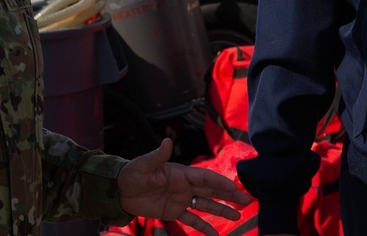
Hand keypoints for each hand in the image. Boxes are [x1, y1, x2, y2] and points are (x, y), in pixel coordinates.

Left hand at [117, 138, 252, 235]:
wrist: (120, 190)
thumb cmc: (133, 173)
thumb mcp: (144, 165)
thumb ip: (158, 156)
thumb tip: (167, 141)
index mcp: (181, 173)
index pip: (205, 178)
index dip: (220, 183)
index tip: (235, 187)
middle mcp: (185, 186)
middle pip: (211, 191)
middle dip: (229, 195)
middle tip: (246, 200)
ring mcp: (181, 200)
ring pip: (206, 206)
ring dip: (221, 210)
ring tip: (237, 216)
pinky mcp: (173, 212)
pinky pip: (191, 220)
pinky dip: (203, 227)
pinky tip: (215, 234)